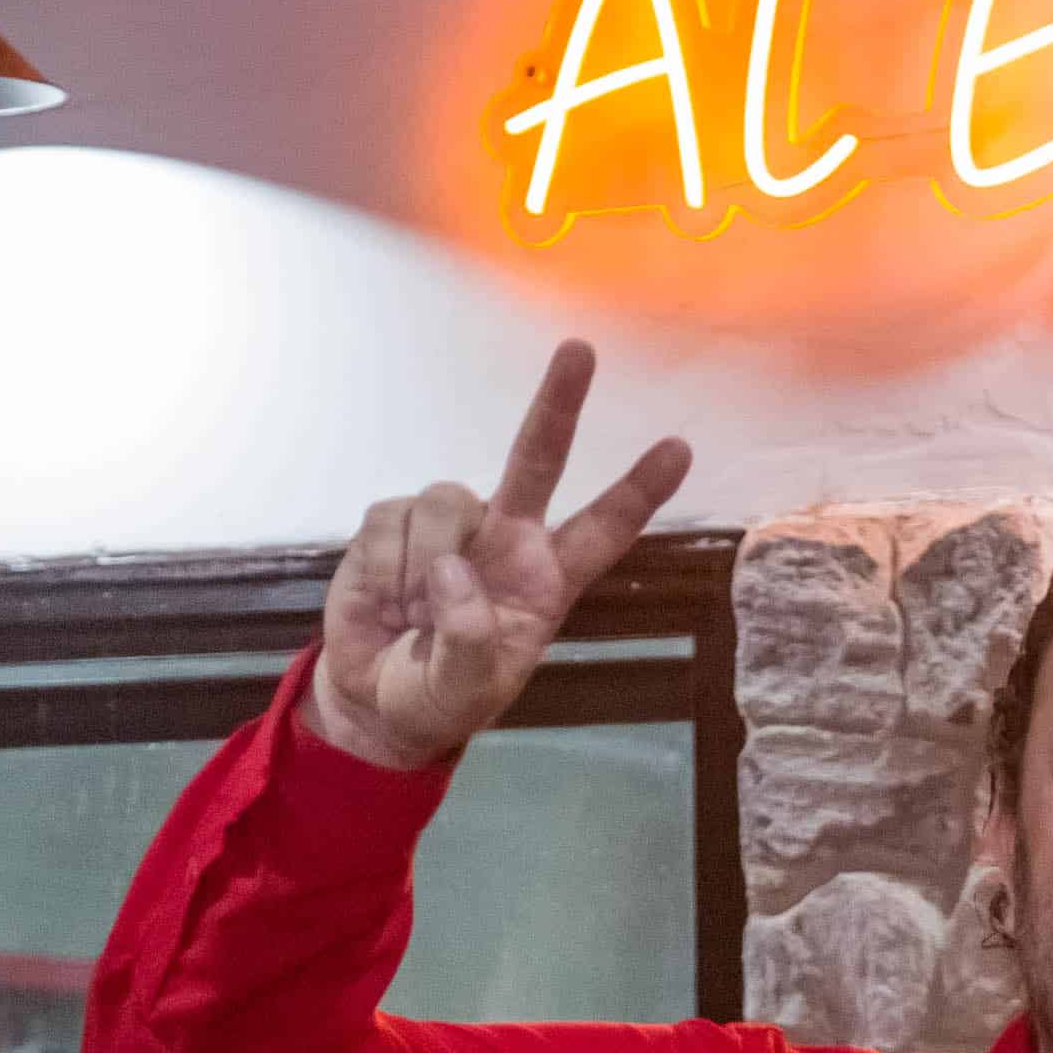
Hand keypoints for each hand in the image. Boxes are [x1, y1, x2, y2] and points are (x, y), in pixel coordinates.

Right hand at [305, 340, 693, 771]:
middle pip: (538, 461)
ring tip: (412, 614)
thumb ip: (470, 639)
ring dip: (422, 565)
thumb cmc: (440, 696)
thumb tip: (454, 570)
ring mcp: (451, 526)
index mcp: (545, 580)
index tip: (680, 448)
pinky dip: (384, 568)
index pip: (603, 530)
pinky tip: (387, 600)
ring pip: (446, 502)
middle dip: (558, 404)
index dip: (639, 490)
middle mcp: (506, 539)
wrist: (372, 702)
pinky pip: (392, 522)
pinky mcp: (394, 522)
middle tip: (581, 350)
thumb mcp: (468, 689)